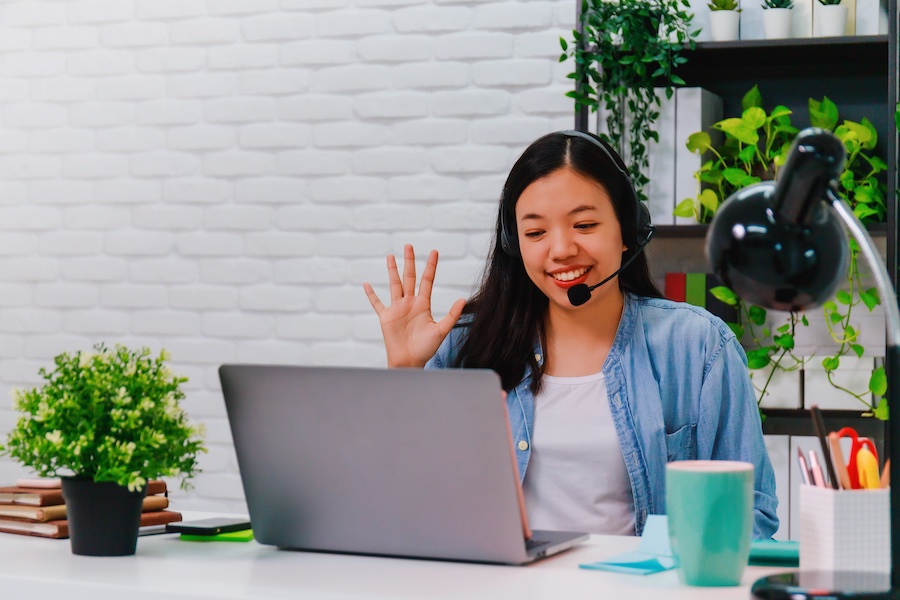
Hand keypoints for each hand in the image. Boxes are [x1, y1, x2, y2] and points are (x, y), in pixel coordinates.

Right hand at [364, 244, 465, 367]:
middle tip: (408, 246)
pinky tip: (367, 284)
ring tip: (390, 256)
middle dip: (409, 261)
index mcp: (423, 305)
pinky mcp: (386, 317)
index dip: (431, 266)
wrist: (410, 362)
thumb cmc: (426, 349)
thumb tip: (463, 299)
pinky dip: (371, 294)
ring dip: (392, 271)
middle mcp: (410, 303)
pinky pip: (377, 303)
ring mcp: (397, 309)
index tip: (434, 251)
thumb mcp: (441, 331)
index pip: (427, 280)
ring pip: (394, 285)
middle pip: (409, 278)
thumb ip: (452, 315)